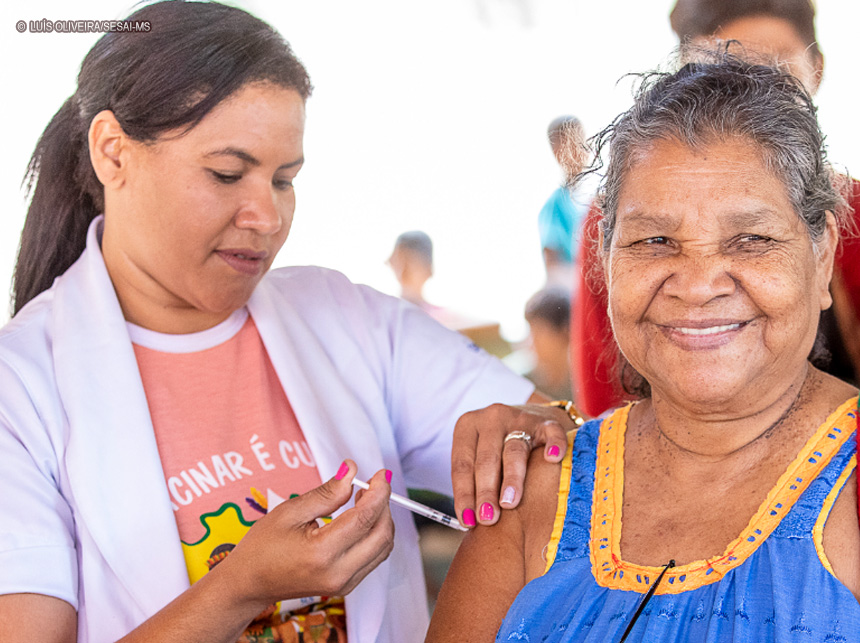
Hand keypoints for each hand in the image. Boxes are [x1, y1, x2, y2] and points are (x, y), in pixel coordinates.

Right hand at [217, 460, 394, 611]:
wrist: (250, 584)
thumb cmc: (262, 548)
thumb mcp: (290, 512)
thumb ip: (326, 494)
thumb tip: (351, 472)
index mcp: (322, 553)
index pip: (364, 518)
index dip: (378, 492)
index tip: (380, 474)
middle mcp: (338, 573)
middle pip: (382, 534)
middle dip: (384, 505)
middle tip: (373, 484)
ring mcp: (344, 584)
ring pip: (383, 548)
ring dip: (381, 519)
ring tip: (364, 499)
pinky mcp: (346, 587)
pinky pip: (374, 558)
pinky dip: (375, 535)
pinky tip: (360, 518)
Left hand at [451, 402, 570, 526]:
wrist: (531, 418)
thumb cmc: (498, 447)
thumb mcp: (478, 456)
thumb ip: (473, 482)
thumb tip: (471, 522)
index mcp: (467, 426)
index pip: (462, 464)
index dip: (464, 494)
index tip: (468, 520)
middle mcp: (491, 418)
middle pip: (486, 459)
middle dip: (486, 491)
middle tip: (488, 518)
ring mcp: (520, 418)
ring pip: (514, 451)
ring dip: (511, 478)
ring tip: (509, 503)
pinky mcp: (546, 422)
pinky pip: (551, 433)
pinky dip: (553, 444)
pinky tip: (552, 458)